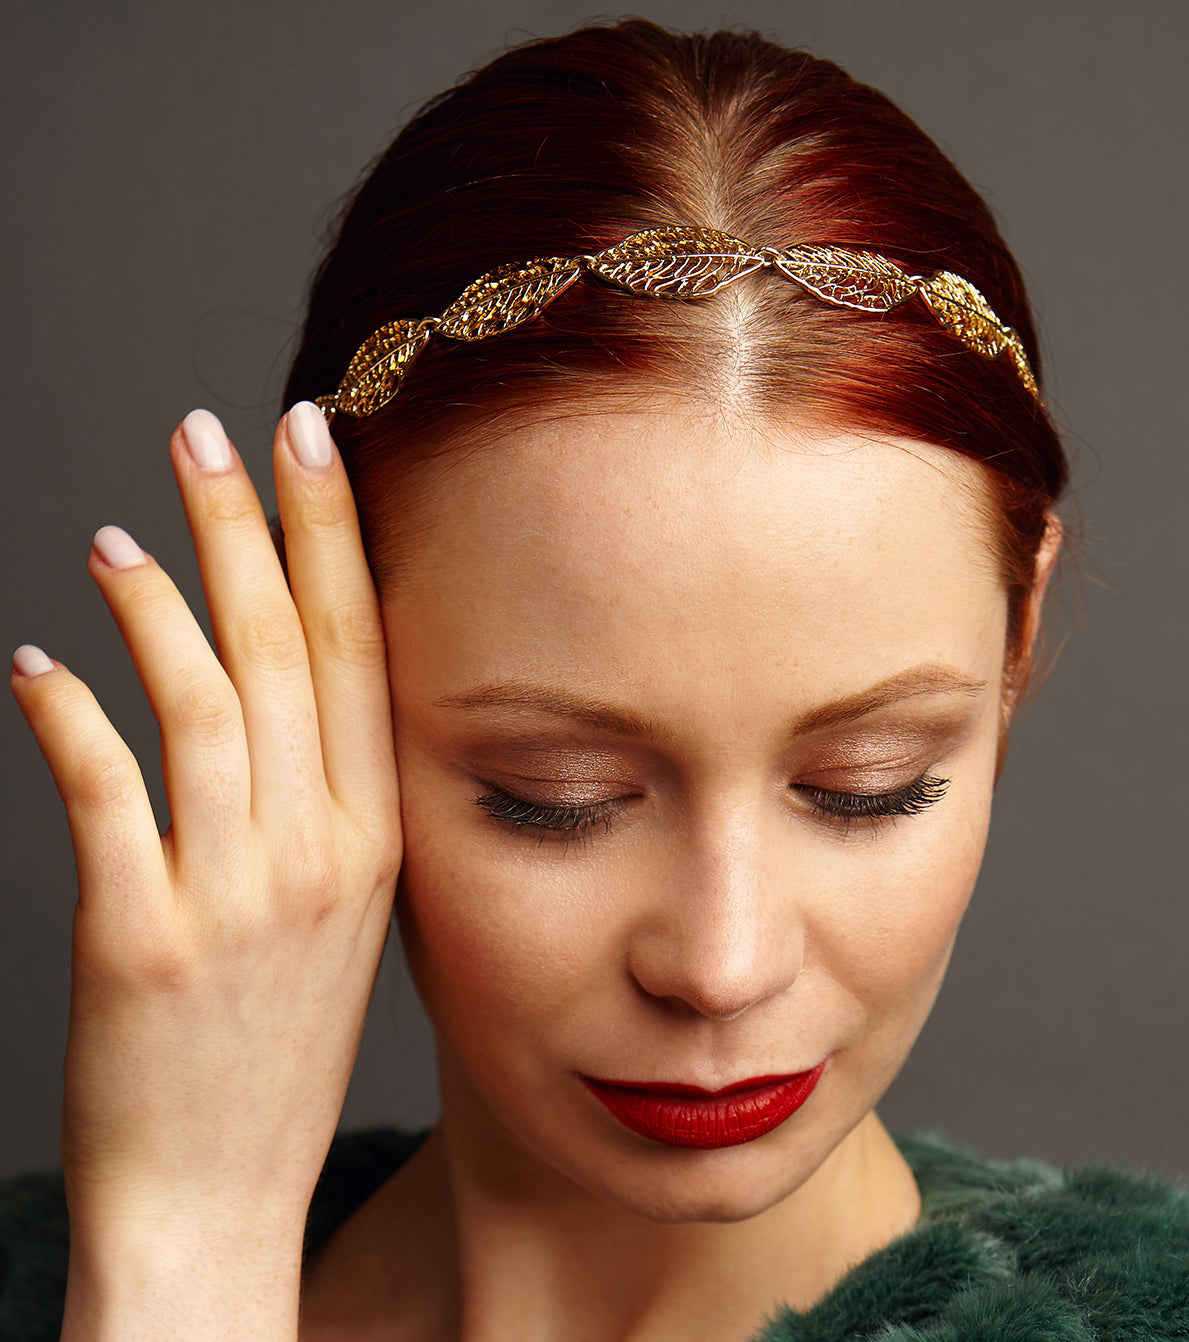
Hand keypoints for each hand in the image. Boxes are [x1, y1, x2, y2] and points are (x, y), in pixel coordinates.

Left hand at [10, 405, 401, 1337]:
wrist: (220, 1199)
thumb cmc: (276, 1051)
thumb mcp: (343, 918)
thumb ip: (326, 805)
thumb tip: (278, 693)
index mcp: (377, 837)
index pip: (361, 656)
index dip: (335, 540)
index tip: (314, 446)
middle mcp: (322, 852)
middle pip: (286, 654)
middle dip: (252, 528)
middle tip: (214, 432)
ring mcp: (239, 895)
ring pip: (205, 704)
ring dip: (158, 604)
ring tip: (115, 541)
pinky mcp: (145, 939)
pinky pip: (107, 795)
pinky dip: (69, 715)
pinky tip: (36, 665)